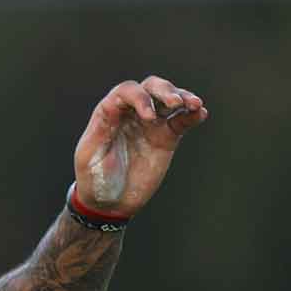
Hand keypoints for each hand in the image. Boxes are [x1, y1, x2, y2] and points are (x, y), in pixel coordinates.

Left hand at [73, 76, 208, 217]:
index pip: (127, 91)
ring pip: (169, 100)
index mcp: (110, 113)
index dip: (140, 97)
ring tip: (195, 105)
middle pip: (152, 88)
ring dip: (183, 97)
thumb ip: (101, 129)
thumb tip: (112, 102)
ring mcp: (151, 124)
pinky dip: (192, 116)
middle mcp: (132, 114)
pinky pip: (182, 121)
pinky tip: (200, 114)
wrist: (109, 203)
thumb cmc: (93, 178)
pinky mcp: (166, 138)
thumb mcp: (89, 155)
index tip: (149, 116)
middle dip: (165, 91)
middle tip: (175, 103)